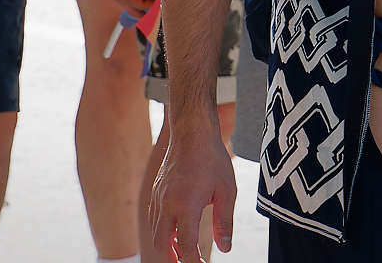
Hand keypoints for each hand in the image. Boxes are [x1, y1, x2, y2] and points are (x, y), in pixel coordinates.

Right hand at [150, 121, 236, 259]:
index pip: (185, 246)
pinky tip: (176, 230)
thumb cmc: (212, 159)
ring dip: (167, 245)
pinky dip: (163, 230)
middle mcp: (167, 204)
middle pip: (161, 244)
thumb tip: (226, 248)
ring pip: (156, 232)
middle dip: (173, 259)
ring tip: (183, 251)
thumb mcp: (226, 191)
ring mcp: (158, 198)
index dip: (193, 262)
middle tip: (189, 262)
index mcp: (186, 205)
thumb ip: (225, 223)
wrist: (192, 132)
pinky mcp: (156, 192)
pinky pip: (154, 218)